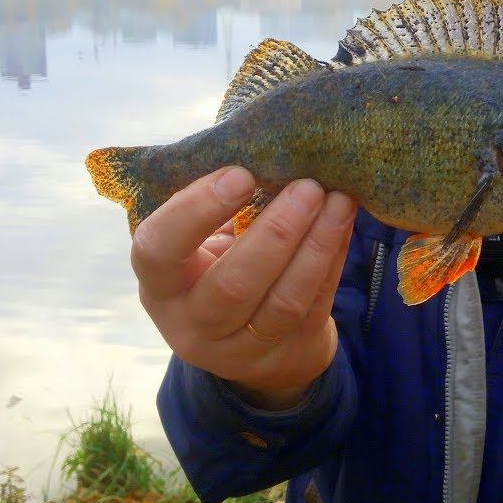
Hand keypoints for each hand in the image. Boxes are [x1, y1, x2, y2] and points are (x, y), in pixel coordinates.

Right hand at [131, 166, 357, 410]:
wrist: (254, 343)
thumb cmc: (221, 266)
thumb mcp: (199, 244)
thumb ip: (214, 206)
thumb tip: (262, 148)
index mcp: (160, 284)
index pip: (158, 251)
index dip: (196, 211)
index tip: (241, 173)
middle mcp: (191, 324)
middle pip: (232, 285)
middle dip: (276, 231)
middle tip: (308, 185)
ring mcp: (240, 349)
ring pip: (282, 301)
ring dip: (315, 246)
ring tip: (338, 199)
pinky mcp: (287, 354)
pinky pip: (315, 306)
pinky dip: (333, 261)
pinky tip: (344, 224)